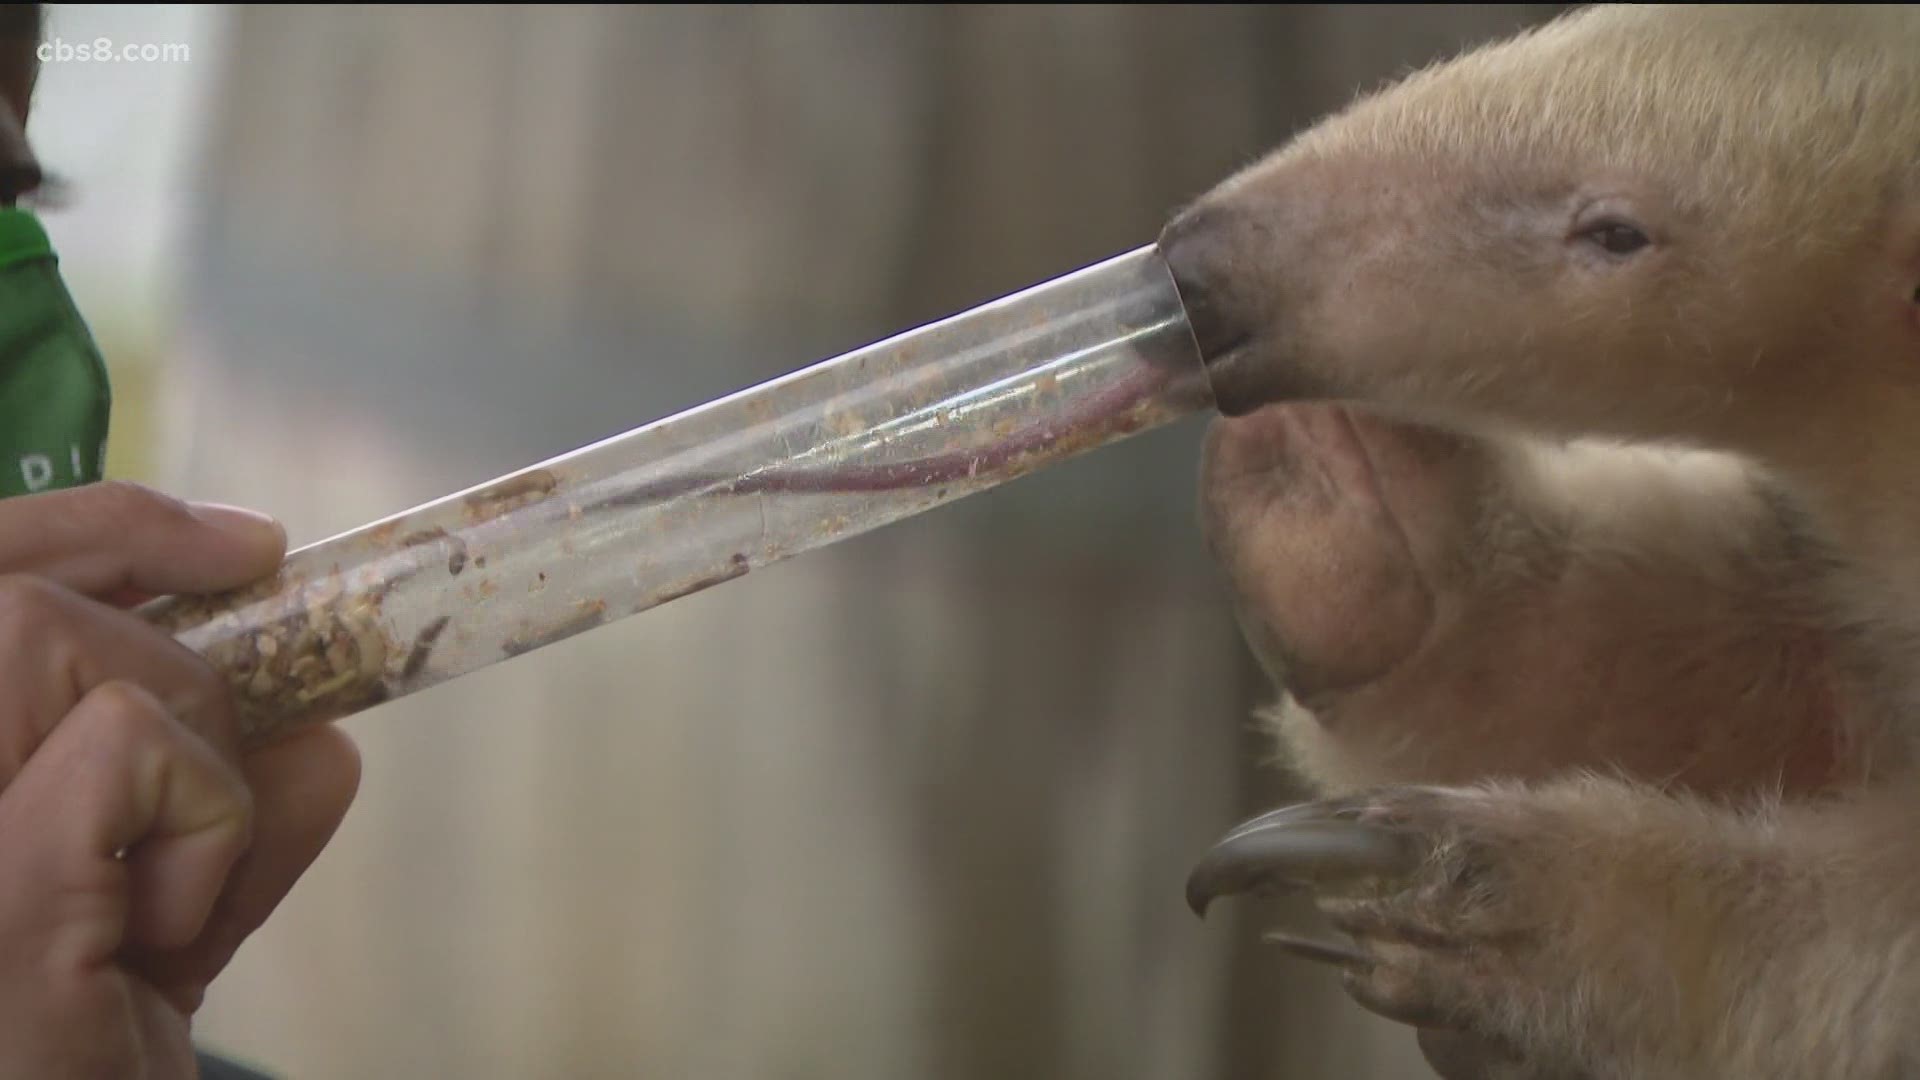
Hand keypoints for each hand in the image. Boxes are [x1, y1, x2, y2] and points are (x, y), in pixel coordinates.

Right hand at [0, 481, 360, 1077]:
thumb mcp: (149, 902)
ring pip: (55, 640)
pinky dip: (205, 818)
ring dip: (182, 750)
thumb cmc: (79, 1050)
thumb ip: (209, 790)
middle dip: (169, 660)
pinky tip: (165, 930)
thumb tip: (308, 713)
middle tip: (229, 765)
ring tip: (170, 887)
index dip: (100, 529)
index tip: (242, 546)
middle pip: (17, 598)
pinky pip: (130, 741)